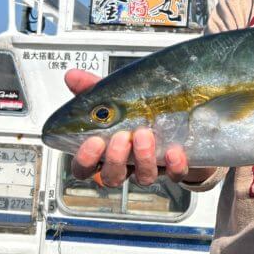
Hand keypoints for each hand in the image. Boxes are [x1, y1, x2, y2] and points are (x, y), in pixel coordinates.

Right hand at [64, 69, 191, 186]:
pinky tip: (174, 152)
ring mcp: (152, 168)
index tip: (93, 141)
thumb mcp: (114, 98)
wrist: (180, 117)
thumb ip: (92, 90)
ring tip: (145, 135)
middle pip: (112, 177)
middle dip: (115, 160)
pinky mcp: (176, 169)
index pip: (84, 168)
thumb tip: (72, 75)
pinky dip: (175, 166)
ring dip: (143, 159)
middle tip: (122, 137)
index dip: (85, 160)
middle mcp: (127, 165)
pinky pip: (176, 175)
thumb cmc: (138, 113)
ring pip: (143, 177)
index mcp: (105, 152)